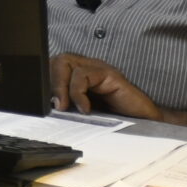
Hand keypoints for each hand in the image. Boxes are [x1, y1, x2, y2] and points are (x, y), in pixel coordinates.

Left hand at [50, 53, 165, 121]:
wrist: (146, 125)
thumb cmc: (114, 121)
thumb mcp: (81, 115)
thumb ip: (64, 109)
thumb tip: (43, 109)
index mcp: (77, 76)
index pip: (51, 67)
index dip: (43, 81)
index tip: (40, 103)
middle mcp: (87, 68)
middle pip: (57, 60)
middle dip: (49, 81)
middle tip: (54, 106)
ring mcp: (99, 69)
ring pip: (67, 63)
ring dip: (60, 87)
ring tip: (64, 107)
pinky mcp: (110, 75)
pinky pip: (85, 74)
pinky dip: (79, 91)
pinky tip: (85, 109)